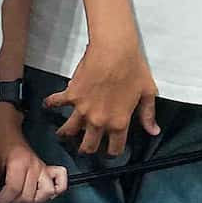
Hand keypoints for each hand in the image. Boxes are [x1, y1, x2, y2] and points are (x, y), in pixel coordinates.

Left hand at [0, 104, 67, 202]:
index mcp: (19, 162)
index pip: (14, 190)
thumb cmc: (0, 139)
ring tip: (18, 198)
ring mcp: (42, 167)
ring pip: (44, 194)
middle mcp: (34, 166)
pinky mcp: (46, 168)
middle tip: (2, 200)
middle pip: (28, 196)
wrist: (8, 127)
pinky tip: (40, 194)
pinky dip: (53, 192)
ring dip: (30, 201)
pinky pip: (59, 183)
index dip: (2, 200)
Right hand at [48, 39, 160, 155]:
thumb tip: (154, 131)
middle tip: (86, 147)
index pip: (114, 148)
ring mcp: (82, 109)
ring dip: (66, 134)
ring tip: (64, 134)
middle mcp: (99, 121)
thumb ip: (148, 115)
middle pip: (89, 146)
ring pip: (69, 131)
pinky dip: (51, 104)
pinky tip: (48, 105)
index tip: (110, 150)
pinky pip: (56, 103)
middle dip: (87, 149)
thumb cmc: (134, 69)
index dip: (112, 152)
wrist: (114, 50)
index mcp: (119, 123)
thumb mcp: (147, 93)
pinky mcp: (71, 95)